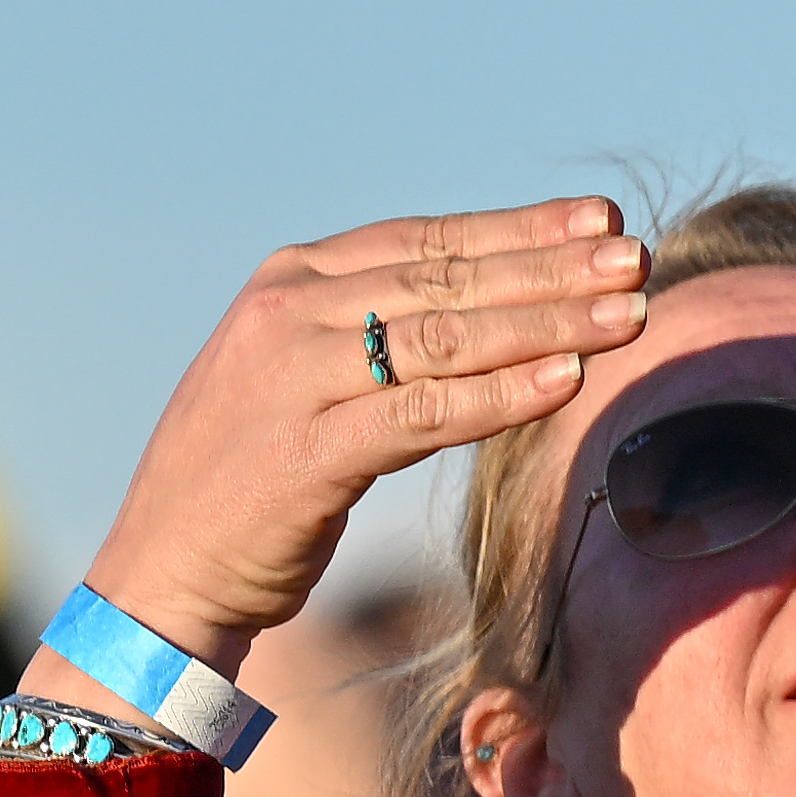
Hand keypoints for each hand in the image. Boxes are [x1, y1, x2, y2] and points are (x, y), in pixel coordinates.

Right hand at [59, 203, 652, 680]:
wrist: (159, 577)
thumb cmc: (249, 484)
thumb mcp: (307, 381)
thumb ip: (378, 337)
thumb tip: (492, 307)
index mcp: (288, 282)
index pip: (425, 239)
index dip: (519, 228)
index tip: (599, 219)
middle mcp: (288, 313)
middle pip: (448, 278)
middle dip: (552, 267)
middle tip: (636, 255)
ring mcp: (292, 378)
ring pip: (446, 337)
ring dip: (548, 324)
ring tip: (630, 313)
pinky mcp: (305, 452)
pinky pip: (424, 414)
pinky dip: (501, 394)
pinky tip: (569, 380)